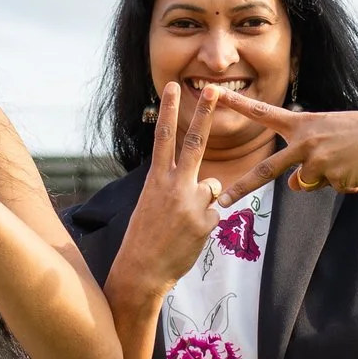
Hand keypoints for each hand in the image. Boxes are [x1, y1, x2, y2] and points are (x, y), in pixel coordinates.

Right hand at [106, 82, 228, 302]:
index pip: (164, 138)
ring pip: (212, 188)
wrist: (141, 271)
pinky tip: (189, 237)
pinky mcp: (206, 222)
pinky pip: (215, 215)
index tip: (174, 87)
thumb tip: (208, 183)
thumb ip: (176, 186)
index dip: (170, 111)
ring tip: (183, 223)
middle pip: (194, 143)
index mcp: (156, 179)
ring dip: (203, 202)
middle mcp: (174, 186)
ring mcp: (191, 203)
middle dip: (206, 115)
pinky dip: (205, 224)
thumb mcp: (151, 203)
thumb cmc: (144, 237)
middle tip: (216, 90)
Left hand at [213, 92, 357, 197]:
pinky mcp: (331, 175)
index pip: (263, 112)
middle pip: (266, 169)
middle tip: (223, 201)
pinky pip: (326, 188)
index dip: (237, 103)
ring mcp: (316, 158)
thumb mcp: (328, 137)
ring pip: (303, 184)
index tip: (212, 92)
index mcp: (302, 123)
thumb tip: (295, 185)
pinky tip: (357, 170)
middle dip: (243, 187)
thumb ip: (305, 158)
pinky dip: (340, 184)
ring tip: (345, 162)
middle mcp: (304, 140)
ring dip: (322, 180)